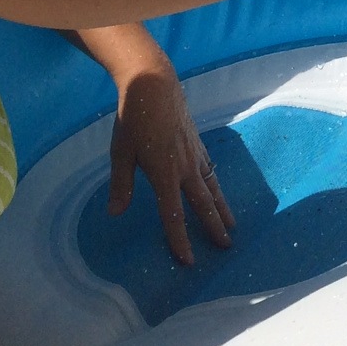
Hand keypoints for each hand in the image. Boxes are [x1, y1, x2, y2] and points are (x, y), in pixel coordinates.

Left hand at [107, 54, 234, 265]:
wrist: (154, 85)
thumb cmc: (133, 118)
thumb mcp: (121, 152)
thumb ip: (121, 184)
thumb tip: (115, 213)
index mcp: (164, 173)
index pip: (174, 214)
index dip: (181, 239)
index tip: (189, 260)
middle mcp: (185, 167)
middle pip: (203, 204)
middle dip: (213, 227)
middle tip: (225, 247)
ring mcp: (195, 155)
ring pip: (213, 188)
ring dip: (222, 209)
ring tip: (231, 226)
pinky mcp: (198, 144)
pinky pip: (211, 172)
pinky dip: (217, 187)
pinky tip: (218, 192)